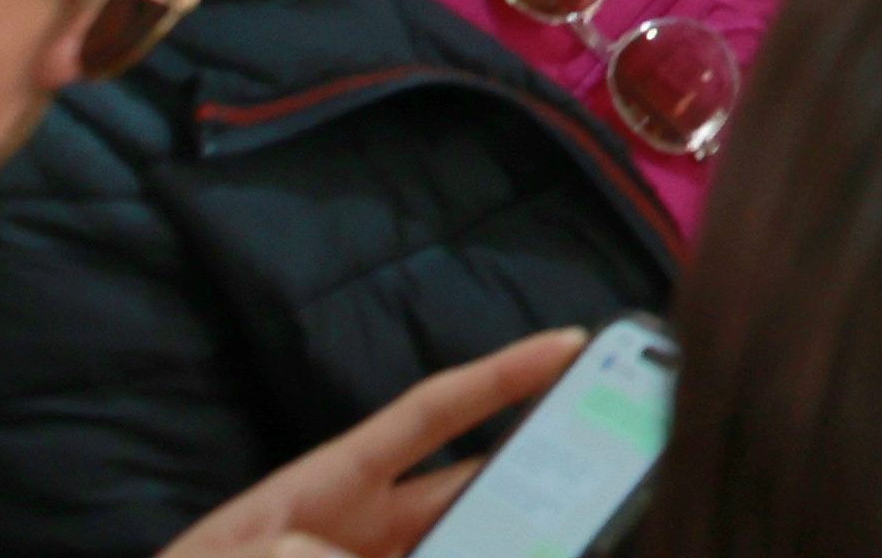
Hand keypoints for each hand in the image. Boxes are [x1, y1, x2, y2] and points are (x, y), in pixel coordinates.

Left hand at [155, 328, 589, 557]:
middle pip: (472, 494)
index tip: (570, 343)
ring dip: (513, 539)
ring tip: (568, 537)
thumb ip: (278, 551)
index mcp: (330, 488)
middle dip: (535, 481)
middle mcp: (365, 532)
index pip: (430, 416)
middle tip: (603, 475)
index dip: (500, 376)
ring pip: (466, 543)